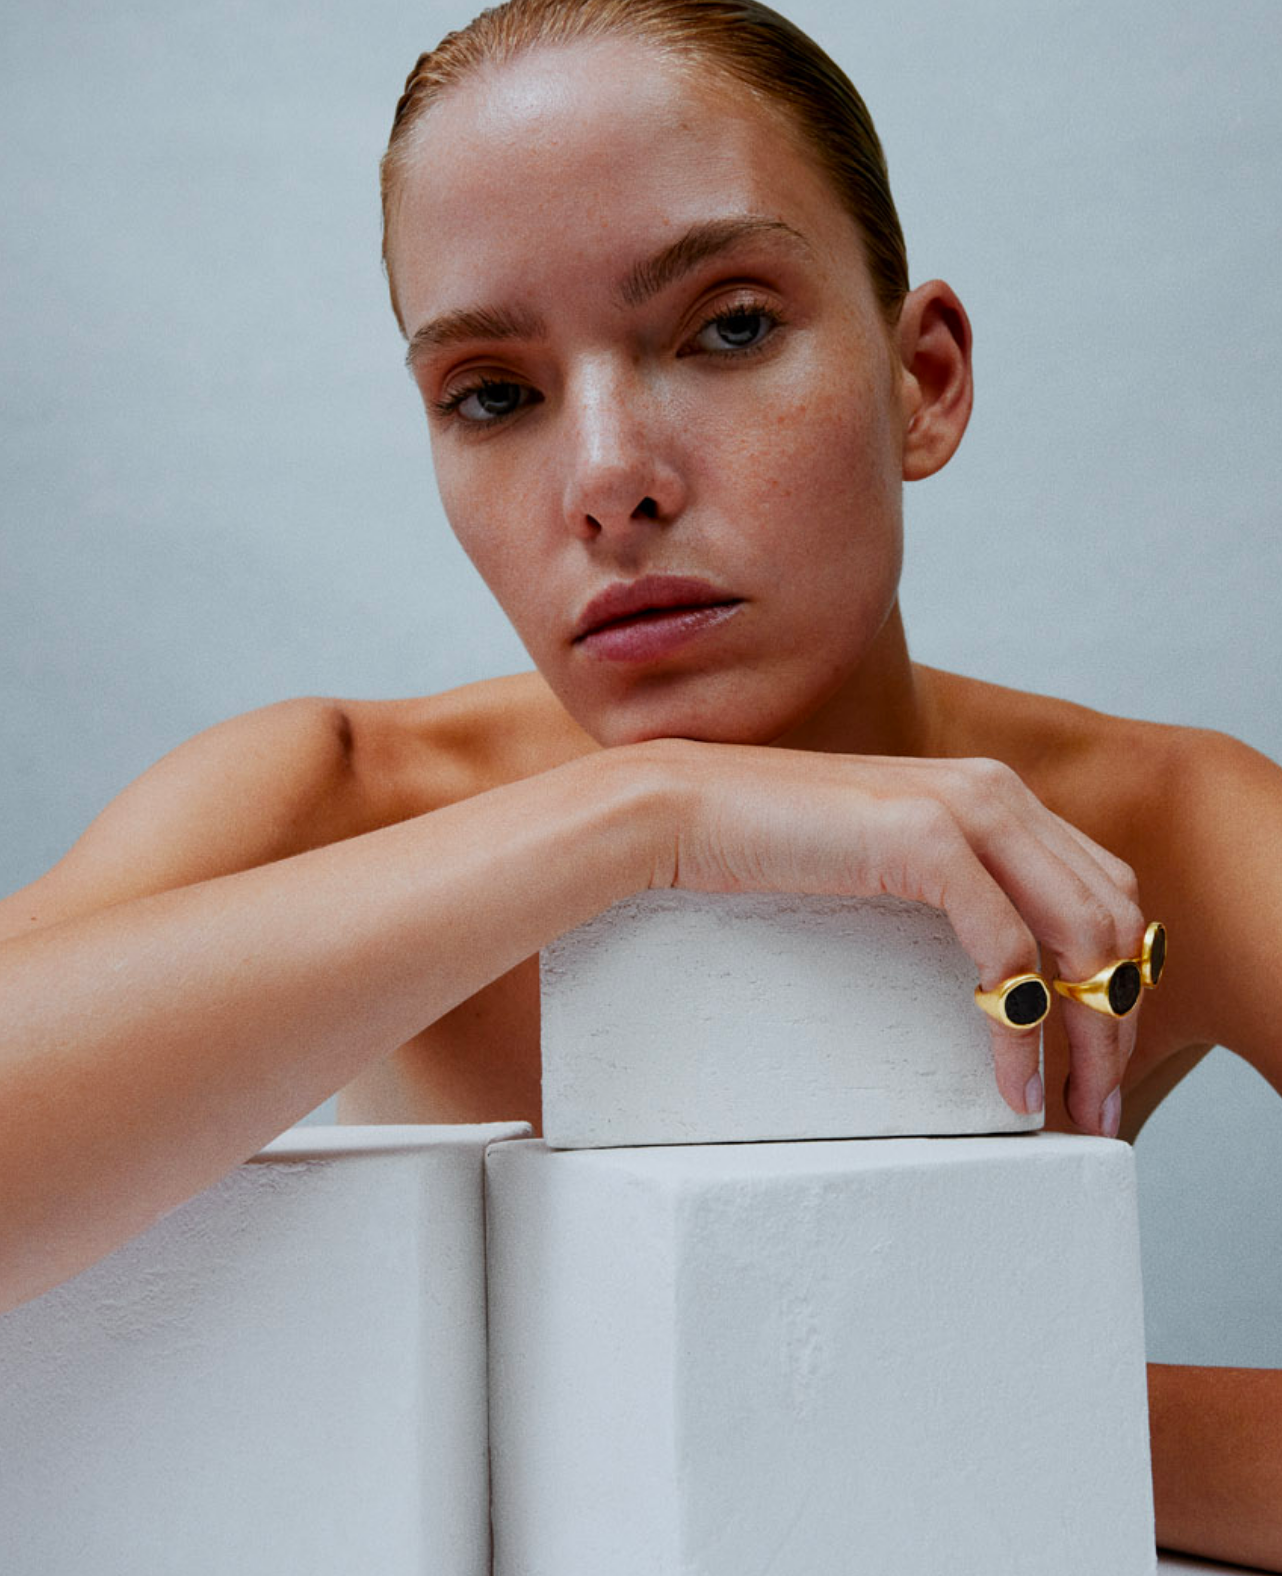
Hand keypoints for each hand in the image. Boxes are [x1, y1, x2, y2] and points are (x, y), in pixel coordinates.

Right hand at [636, 739, 1144, 1136]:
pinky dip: (1022, 1028)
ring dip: (1090, 1035)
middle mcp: (995, 789)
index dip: (1120, 978)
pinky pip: (1009, 954)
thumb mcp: (885, 861)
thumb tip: (998, 971)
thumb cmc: (768, 845)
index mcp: (992, 790)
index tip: (1100, 1061)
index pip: (1104, 888)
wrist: (683, 811)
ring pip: (1081, 936)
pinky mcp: (924, 841)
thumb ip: (949, 883)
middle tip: (1101, 1106)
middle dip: (1120, 1020)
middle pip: (1112, 916)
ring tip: (1071, 1108)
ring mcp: (965, 807)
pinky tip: (1011, 1081)